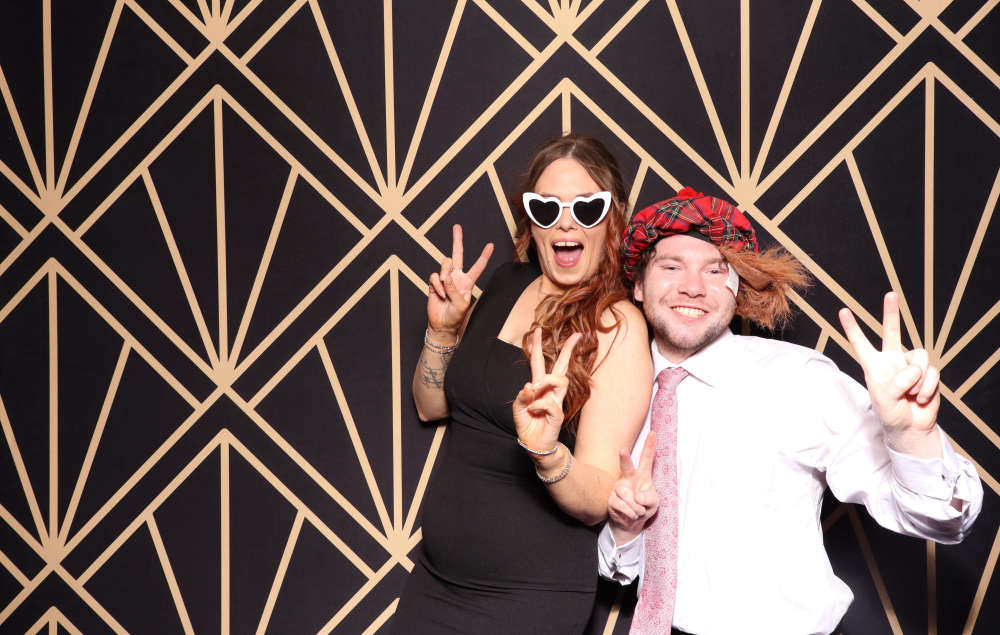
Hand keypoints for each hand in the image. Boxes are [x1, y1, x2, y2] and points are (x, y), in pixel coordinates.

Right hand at [427, 224, 492, 337]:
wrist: (442, 324)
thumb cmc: (455, 316)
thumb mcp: (462, 305)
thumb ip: (455, 289)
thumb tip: (446, 276)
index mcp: (467, 282)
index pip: (477, 266)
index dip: (484, 256)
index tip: (491, 245)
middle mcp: (456, 277)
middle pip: (457, 254)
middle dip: (457, 240)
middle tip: (457, 227)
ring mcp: (444, 279)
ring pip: (445, 264)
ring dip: (444, 274)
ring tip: (444, 287)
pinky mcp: (434, 283)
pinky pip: (434, 277)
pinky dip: (437, 285)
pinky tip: (439, 294)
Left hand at [513, 328, 580, 453]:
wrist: (534, 445)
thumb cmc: (527, 425)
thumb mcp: (518, 408)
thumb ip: (522, 396)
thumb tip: (530, 385)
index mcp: (539, 386)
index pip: (540, 362)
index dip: (538, 345)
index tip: (538, 329)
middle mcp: (550, 391)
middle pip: (563, 366)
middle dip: (568, 350)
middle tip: (576, 335)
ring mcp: (556, 401)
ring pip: (561, 380)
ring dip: (546, 381)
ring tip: (534, 390)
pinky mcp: (559, 413)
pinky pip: (551, 403)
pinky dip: (538, 405)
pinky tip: (533, 410)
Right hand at [608, 432, 658, 543]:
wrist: (630, 523)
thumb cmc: (644, 508)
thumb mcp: (654, 504)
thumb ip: (649, 498)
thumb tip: (636, 496)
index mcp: (642, 476)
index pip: (647, 459)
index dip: (650, 446)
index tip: (653, 433)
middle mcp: (628, 478)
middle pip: (626, 466)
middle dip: (624, 458)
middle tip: (622, 450)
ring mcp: (618, 487)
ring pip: (625, 493)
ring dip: (635, 507)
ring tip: (638, 512)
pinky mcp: (611, 498)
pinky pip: (620, 505)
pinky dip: (630, 513)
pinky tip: (631, 515)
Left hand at [838, 292, 939, 437]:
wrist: (910, 426)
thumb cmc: (891, 412)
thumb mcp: (885, 398)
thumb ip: (896, 382)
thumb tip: (914, 369)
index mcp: (874, 365)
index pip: (860, 343)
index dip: (852, 328)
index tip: (843, 311)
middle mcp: (892, 360)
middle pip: (892, 332)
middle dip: (892, 312)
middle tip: (891, 294)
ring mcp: (911, 364)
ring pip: (918, 356)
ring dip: (916, 378)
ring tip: (910, 393)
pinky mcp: (928, 372)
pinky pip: (931, 372)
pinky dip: (926, 387)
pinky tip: (920, 398)